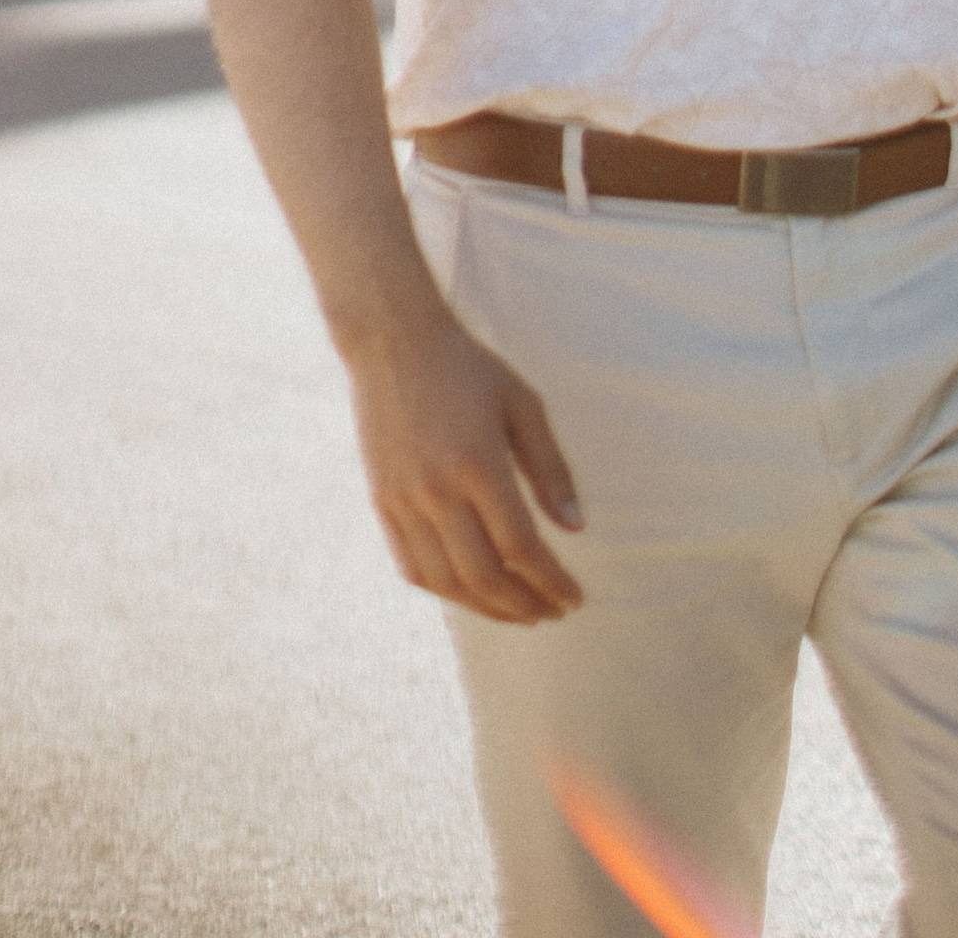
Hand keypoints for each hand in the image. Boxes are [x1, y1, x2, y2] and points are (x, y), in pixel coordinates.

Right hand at [347, 301, 586, 621]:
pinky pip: (413, 568)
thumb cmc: (468, 369)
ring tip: (519, 612)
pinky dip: (447, 591)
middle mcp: (437, 492)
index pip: (520, 547)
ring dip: (487, 608)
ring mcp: (404, 502)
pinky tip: (472, 593)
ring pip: (447, 582)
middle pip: (484, 576)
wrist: (394, 344)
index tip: (574, 598)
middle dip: (524, 605)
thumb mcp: (523, 404)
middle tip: (552, 613)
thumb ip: (550, 468)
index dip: (550, 581)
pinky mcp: (382, 506)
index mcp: (479, 464)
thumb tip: (575, 527)